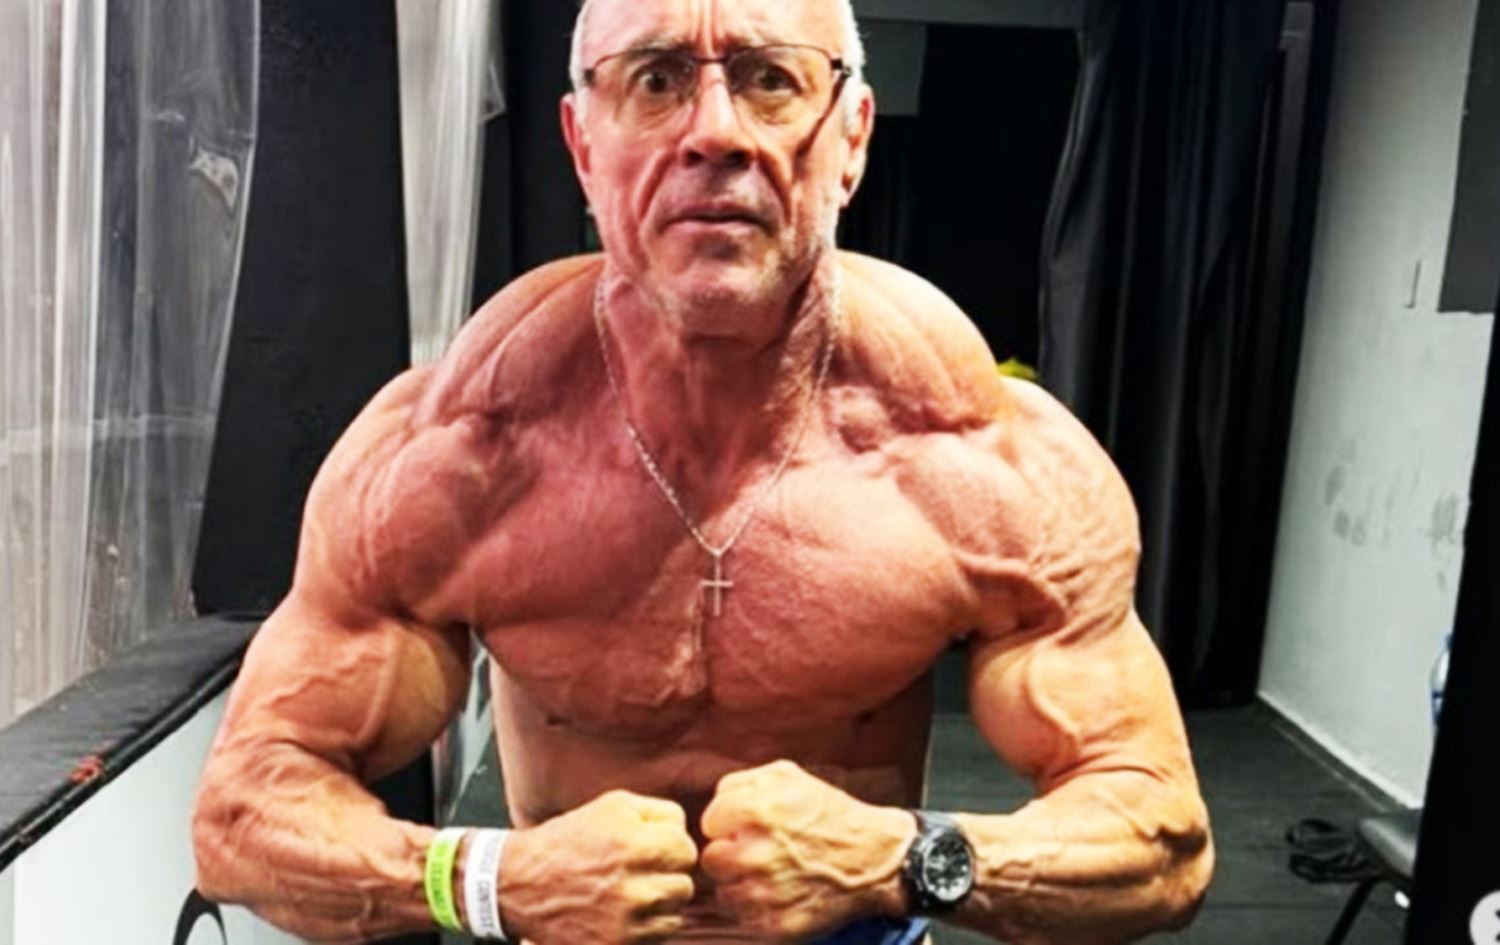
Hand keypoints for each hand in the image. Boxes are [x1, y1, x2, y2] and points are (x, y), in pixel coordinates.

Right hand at [498, 790, 697, 944]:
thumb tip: (687, 830)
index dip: (672, 847)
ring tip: (630, 892)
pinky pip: (659, 937)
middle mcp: (633, 885)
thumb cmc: (570, 840)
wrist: (521, 883)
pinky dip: (647, 927)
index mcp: (634, 844)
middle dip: (667, 876)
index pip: (687, 850)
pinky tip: (623, 912)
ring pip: (675, 913)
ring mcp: (625, 921)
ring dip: (660, 903)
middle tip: (640, 872)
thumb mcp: (612, 806)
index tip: (653, 849)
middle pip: (685, 884)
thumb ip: (659, 812)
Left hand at [700, 760, 917, 939]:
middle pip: (712, 860)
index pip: (710, 823)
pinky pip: (743, 919)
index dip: (730, 824)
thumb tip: (716, 801)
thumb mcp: (788, 776)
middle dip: (731, 855)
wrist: (875, 858)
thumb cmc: (829, 814)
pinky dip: (758, 909)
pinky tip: (781, 894)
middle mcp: (753, 853)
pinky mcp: (774, 925)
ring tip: (772, 874)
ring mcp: (763, 893)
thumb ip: (742, 782)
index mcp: (753, 812)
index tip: (749, 827)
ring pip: (724, 893)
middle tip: (758, 852)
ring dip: (742, 884)